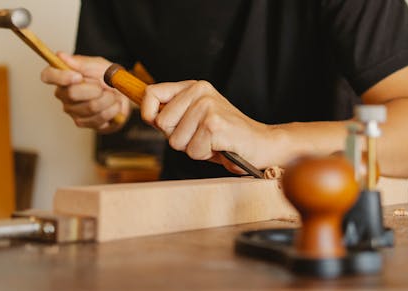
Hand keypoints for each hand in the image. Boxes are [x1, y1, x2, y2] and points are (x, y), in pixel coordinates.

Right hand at [40, 53, 129, 131]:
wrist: (123, 93)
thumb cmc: (107, 77)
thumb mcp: (98, 65)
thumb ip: (81, 63)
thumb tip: (61, 56)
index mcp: (63, 76)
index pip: (48, 76)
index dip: (60, 77)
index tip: (78, 76)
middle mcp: (63, 94)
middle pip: (72, 93)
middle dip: (96, 89)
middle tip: (104, 85)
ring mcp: (72, 110)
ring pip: (91, 107)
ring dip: (108, 99)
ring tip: (111, 95)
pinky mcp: (82, 123)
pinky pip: (99, 118)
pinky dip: (112, 110)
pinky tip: (113, 105)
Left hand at [141, 80, 286, 173]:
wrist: (260, 143)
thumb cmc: (225, 136)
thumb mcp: (194, 120)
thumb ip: (172, 115)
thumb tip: (146, 114)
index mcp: (193, 87)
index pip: (151, 93)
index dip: (148, 113)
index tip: (155, 122)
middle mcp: (200, 92)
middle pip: (162, 123)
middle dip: (178, 138)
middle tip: (201, 136)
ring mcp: (208, 107)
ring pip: (176, 140)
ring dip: (193, 148)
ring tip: (212, 141)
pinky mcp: (214, 124)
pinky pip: (193, 150)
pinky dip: (205, 154)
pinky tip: (220, 145)